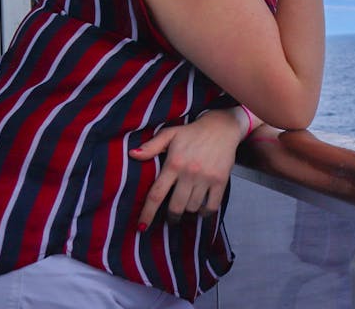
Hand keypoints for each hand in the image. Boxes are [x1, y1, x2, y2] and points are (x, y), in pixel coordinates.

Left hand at [129, 108, 243, 228]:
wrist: (222, 127)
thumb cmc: (193, 132)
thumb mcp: (170, 134)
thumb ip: (151, 146)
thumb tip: (132, 154)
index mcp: (174, 163)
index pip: (156, 195)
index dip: (148, 213)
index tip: (142, 227)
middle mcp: (189, 172)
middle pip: (176, 207)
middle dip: (171, 217)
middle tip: (171, 217)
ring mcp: (206, 177)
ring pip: (193, 207)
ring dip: (188, 212)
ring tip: (186, 208)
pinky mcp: (221, 180)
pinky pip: (212, 205)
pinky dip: (205, 212)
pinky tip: (201, 210)